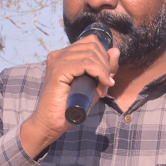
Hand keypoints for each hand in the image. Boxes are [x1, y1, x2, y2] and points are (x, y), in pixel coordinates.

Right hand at [20, 34, 119, 157]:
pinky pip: (85, 63)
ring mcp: (57, 61)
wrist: (50, 123)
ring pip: (91, 54)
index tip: (106, 76)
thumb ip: (104, 69)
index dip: (104, 56)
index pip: (90, 41)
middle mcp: (58, 55)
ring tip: (102, 87)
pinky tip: (102, 85)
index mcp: (63, 55)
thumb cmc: (69, 107)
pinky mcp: (58, 71)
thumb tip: (115, 51)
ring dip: (103, 70)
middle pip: (92, 45)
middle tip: (105, 84)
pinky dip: (99, 73)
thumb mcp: (93, 85)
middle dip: (105, 64)